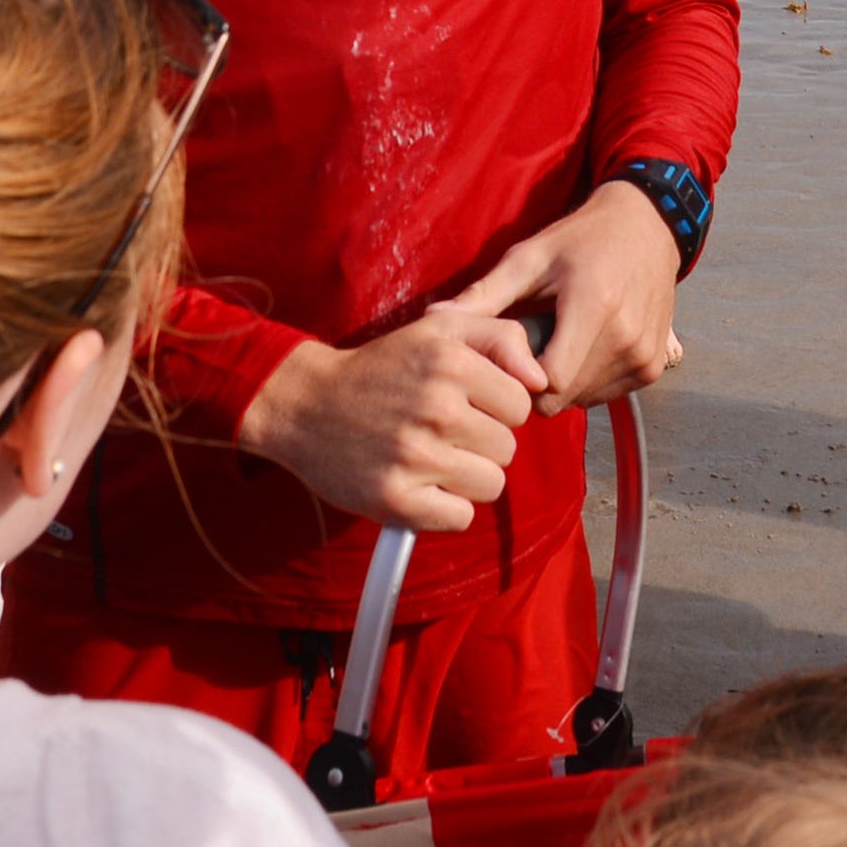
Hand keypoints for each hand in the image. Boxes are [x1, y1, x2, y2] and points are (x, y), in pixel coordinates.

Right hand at [237, 308, 548, 535]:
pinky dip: (445, 508)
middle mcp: (436, 407)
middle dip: (481, 443)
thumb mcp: (440, 328)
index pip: (520, 405)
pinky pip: (459, 518)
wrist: (304, 404)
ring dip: (466, 477)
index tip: (465, 404)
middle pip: (507, 449)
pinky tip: (421, 486)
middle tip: (441, 432)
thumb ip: (501, 337)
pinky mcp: (396, 500)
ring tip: (432, 459)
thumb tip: (542, 380)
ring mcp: (415, 457)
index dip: (496, 407)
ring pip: (489, 485)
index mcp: (450, 361)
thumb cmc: (383, 367)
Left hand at [443, 181, 683, 416]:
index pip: (547, 382)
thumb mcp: (529, 258)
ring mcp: (644, 355)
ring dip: (563, 383)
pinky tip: (582, 346)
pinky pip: (605, 395)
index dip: (519, 377)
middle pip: (563, 396)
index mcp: (594, 307)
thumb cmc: (580, 239)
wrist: (647, 228)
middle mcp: (625, 337)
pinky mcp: (654, 366)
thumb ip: (484, 295)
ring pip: (583, 400)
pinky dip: (588, 380)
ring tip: (558, 341)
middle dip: (536, 382)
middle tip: (529, 346)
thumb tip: (431, 320)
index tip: (508, 356)